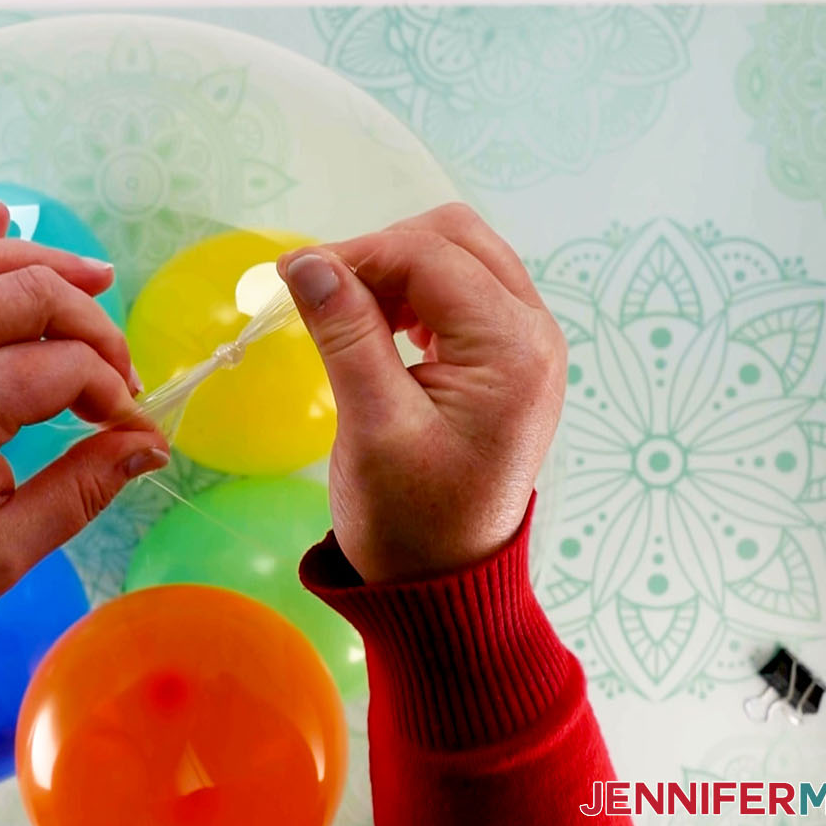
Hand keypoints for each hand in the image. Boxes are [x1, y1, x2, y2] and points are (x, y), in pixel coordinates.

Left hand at [0, 202, 168, 645]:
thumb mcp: (4, 552)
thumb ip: (83, 488)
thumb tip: (150, 444)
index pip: (64, 368)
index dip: (112, 394)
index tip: (132, 429)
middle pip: (27, 295)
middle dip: (91, 325)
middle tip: (121, 372)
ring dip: (39, 262)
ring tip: (96, 277)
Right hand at [277, 203, 565, 583]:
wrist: (442, 585)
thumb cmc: (409, 521)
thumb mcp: (372, 425)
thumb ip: (345, 334)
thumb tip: (306, 262)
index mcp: (514, 350)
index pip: (430, 256)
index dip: (357, 254)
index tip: (292, 277)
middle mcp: (533, 334)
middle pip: (455, 239)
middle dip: (382, 252)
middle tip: (320, 293)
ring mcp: (524, 345)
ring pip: (458, 258)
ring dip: (396, 270)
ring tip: (344, 315)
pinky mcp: (505, 359)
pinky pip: (460, 293)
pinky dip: (412, 295)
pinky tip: (377, 329)